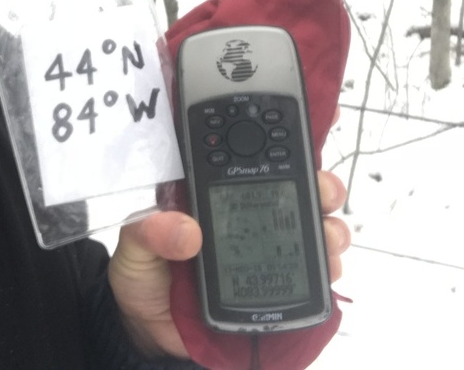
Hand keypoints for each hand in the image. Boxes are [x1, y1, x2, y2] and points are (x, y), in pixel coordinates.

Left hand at [109, 126, 351, 356]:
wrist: (151, 333)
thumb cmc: (142, 278)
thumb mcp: (134, 248)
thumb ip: (149, 232)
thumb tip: (185, 229)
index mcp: (208, 191)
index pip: (245, 155)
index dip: (275, 138)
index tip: (303, 130)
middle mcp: (243, 211)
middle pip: (291, 186)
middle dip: (319, 182)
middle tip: (326, 191)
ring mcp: (263, 245)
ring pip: (308, 224)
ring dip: (328, 224)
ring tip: (330, 234)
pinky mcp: (274, 279)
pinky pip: (309, 267)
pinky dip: (326, 263)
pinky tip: (328, 265)